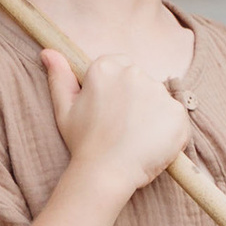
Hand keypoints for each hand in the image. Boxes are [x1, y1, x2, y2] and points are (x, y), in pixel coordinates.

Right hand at [42, 46, 191, 200]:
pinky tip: (150, 144)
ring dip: (151, 116)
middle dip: (135, 101)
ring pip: (158, 100)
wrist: (105, 173)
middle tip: (121, 128)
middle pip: (141, 81)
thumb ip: (60, 77)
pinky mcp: (177, 112)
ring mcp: (158, 92)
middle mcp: (134, 73)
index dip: (116, 91)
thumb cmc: (83, 142)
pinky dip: (167, 131)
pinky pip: (175, 117)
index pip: (120, 67)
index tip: (111, 111)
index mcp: (106, 67)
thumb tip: (48, 52)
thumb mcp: (65, 108)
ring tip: (135, 139)